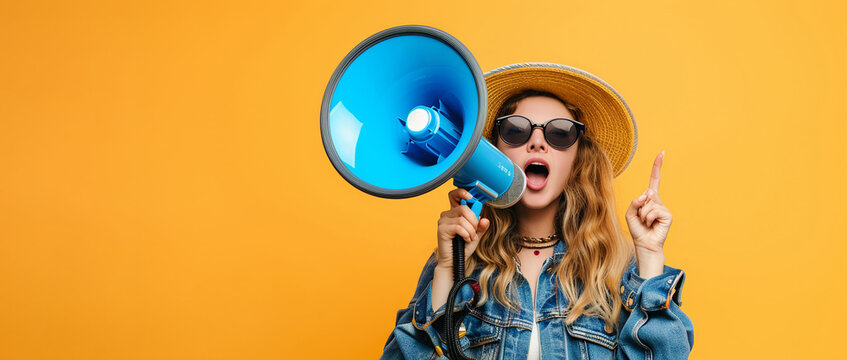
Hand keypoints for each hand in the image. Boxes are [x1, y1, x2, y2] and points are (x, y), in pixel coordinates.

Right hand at [435, 188, 489, 271]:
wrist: (455, 261)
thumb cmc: (463, 247)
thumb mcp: (476, 235)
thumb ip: (480, 227)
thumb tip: (485, 220)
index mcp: (454, 213)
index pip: (455, 195)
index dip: (462, 193)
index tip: (471, 198)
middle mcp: (447, 214)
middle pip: (463, 208)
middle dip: (473, 220)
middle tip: (475, 230)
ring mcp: (443, 221)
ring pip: (462, 219)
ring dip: (471, 230)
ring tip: (470, 238)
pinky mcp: (441, 229)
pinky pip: (459, 226)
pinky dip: (466, 234)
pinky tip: (466, 239)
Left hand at [625, 151, 671, 275]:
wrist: (644, 244)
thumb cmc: (638, 229)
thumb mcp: (630, 213)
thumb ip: (635, 202)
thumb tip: (647, 194)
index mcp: (649, 199)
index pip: (654, 180)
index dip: (657, 167)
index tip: (662, 153)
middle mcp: (657, 201)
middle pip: (646, 194)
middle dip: (639, 207)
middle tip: (642, 219)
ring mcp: (664, 207)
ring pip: (648, 203)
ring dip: (643, 215)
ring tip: (646, 223)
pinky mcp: (668, 214)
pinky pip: (654, 210)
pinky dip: (648, 218)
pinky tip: (652, 225)